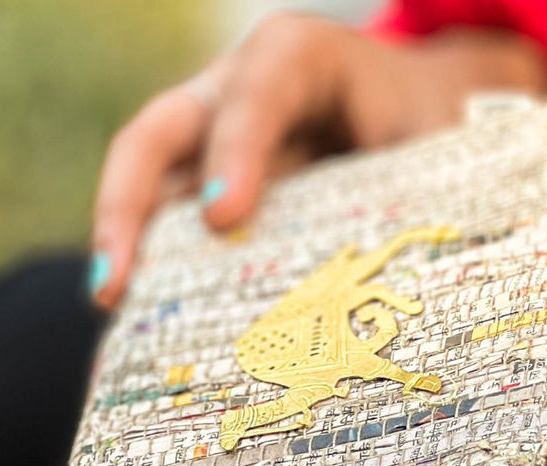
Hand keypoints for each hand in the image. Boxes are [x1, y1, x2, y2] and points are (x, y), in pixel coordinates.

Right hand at [88, 12, 546, 306]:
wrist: (421, 119)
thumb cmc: (430, 129)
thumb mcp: (435, 145)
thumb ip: (415, 186)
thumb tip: (392, 278)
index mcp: (299, 60)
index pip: (259, 93)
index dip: (236, 152)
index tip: (222, 218)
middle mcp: (236, 95)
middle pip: (161, 133)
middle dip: (127, 205)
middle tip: (114, 285)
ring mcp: (214, 146)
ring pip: (149, 185)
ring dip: (124, 249)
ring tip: (111, 312)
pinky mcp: (211, 191)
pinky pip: (171, 227)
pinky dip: (156, 274)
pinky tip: (145, 325)